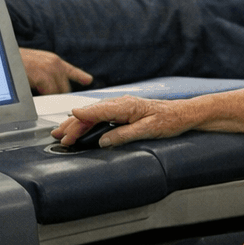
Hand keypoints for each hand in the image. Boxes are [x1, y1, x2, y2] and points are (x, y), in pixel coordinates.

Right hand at [20, 48, 92, 94]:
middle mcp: (55, 63)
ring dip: (50, 99)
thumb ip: (44, 74)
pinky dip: (44, 99)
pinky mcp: (44, 76)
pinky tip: (36, 96)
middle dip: (58, 96)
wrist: (3, 57)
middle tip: (47, 100)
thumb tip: (47, 87)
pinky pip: (50, 94)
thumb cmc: (13, 63)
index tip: (88, 80)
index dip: (80, 76)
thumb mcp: (33, 66)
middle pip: (65, 88)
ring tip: (40, 99)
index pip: (71, 69)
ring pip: (58, 93)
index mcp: (52, 60)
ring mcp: (51, 69)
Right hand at [51, 95, 194, 148]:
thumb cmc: (169, 120)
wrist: (183, 113)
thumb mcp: (149, 130)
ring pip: (94, 114)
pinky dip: (87, 121)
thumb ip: (125, 134)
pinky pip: (100, 115)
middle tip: (59, 137)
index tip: (67, 125)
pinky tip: (80, 126)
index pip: (98, 112)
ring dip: (77, 123)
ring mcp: (121, 106)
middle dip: (74, 125)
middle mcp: (121, 103)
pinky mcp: (123, 111)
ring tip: (62, 132)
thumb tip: (104, 141)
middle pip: (92, 113)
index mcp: (126, 106)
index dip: (81, 119)